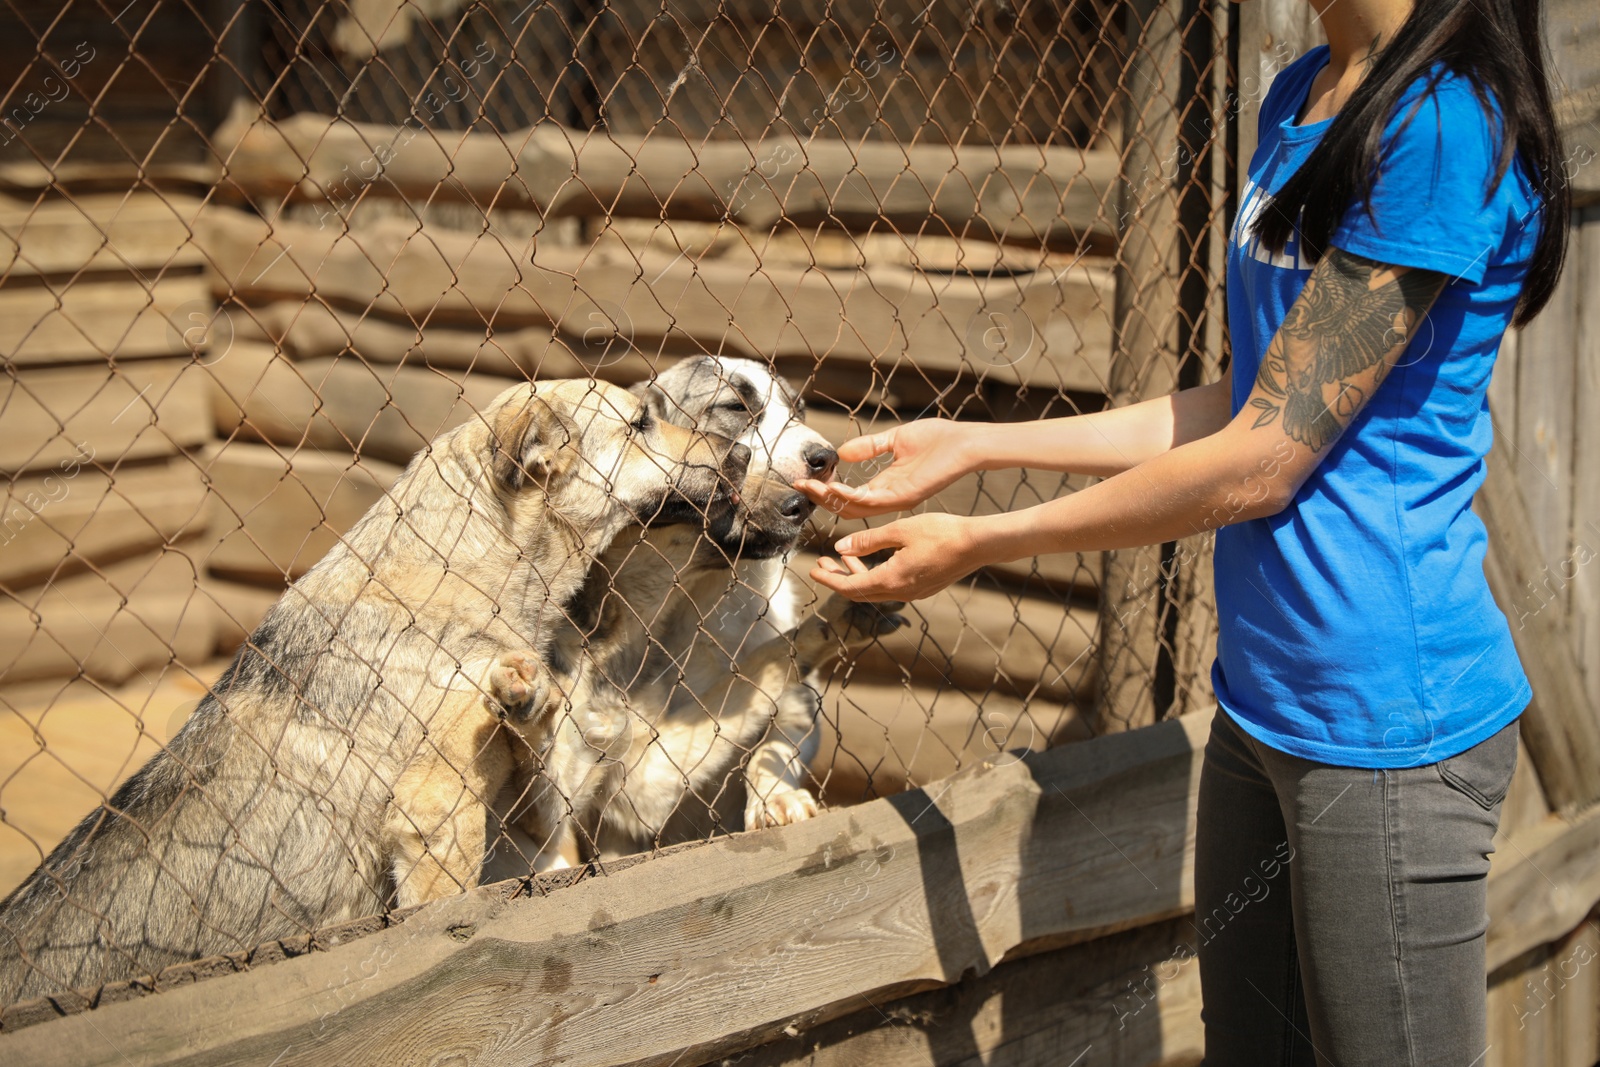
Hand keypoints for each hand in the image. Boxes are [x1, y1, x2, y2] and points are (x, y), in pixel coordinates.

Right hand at [794, 419, 977, 518]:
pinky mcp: (903, 496)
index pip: (848, 495)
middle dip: (820, 497)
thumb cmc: (937, 439)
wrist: (964, 442)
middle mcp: (887, 497)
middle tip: (799, 484)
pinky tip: (833, 486)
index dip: (825, 489)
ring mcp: (895, 499)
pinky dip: (849, 496)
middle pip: (846, 506)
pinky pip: (870, 502)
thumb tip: (842, 451)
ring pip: (854, 508)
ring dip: (829, 498)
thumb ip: (869, 446)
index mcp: (885, 485)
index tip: (804, 478)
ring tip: (809, 486)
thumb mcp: (894, 439)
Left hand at [810, 513, 986, 601]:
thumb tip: (841, 547)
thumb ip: (868, 541)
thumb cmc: (941, 533)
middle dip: (838, 578)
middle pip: (859, 593)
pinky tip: (870, 558)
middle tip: (822, 564)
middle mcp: (900, 593)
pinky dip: (873, 574)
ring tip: (842, 557)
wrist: (977, 545)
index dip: (828, 580)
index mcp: (891, 581)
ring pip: (874, 589)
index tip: (813, 571)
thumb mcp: (900, 531)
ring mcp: (912, 592)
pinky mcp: (922, 587)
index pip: (850, 588)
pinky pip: (889, 585)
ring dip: (856, 575)